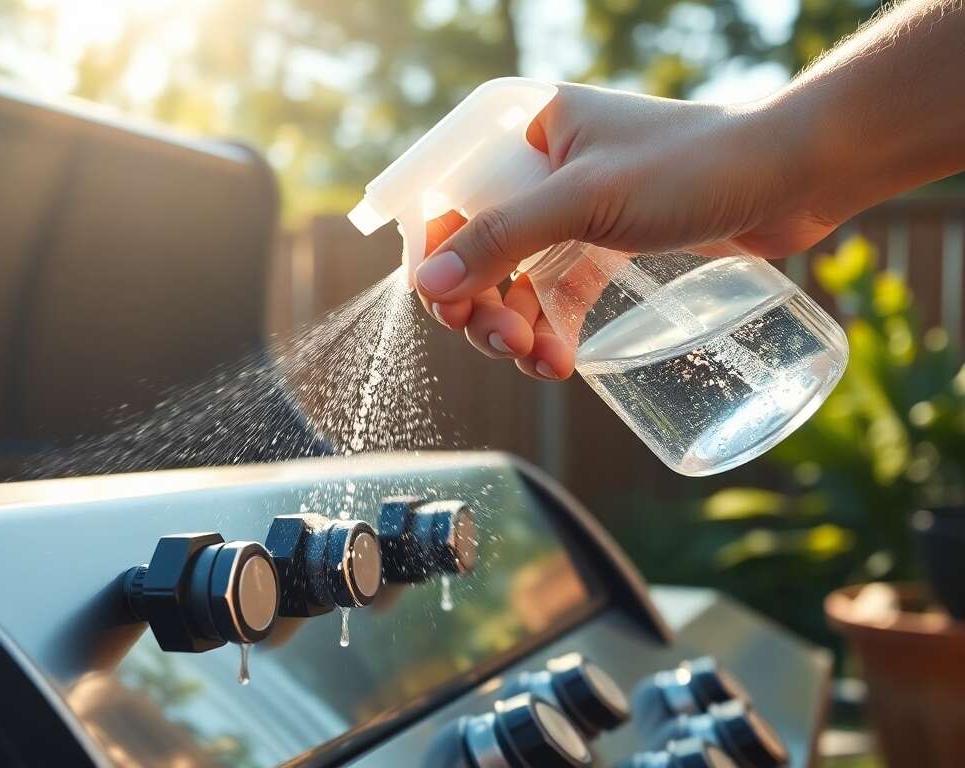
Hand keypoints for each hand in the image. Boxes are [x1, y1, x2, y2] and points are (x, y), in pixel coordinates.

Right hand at [415, 83, 834, 379]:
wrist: (797, 175)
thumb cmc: (694, 166)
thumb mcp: (585, 200)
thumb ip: (504, 239)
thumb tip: (428, 284)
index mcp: (529, 134)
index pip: (452, 198)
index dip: (437, 256)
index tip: (448, 308)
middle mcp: (546, 170)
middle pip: (480, 249)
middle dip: (482, 305)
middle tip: (502, 342)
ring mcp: (578, 212)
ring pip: (517, 281)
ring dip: (514, 328)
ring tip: (536, 362)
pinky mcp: (610, 247)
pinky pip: (558, 295)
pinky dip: (550, 330)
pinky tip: (556, 363)